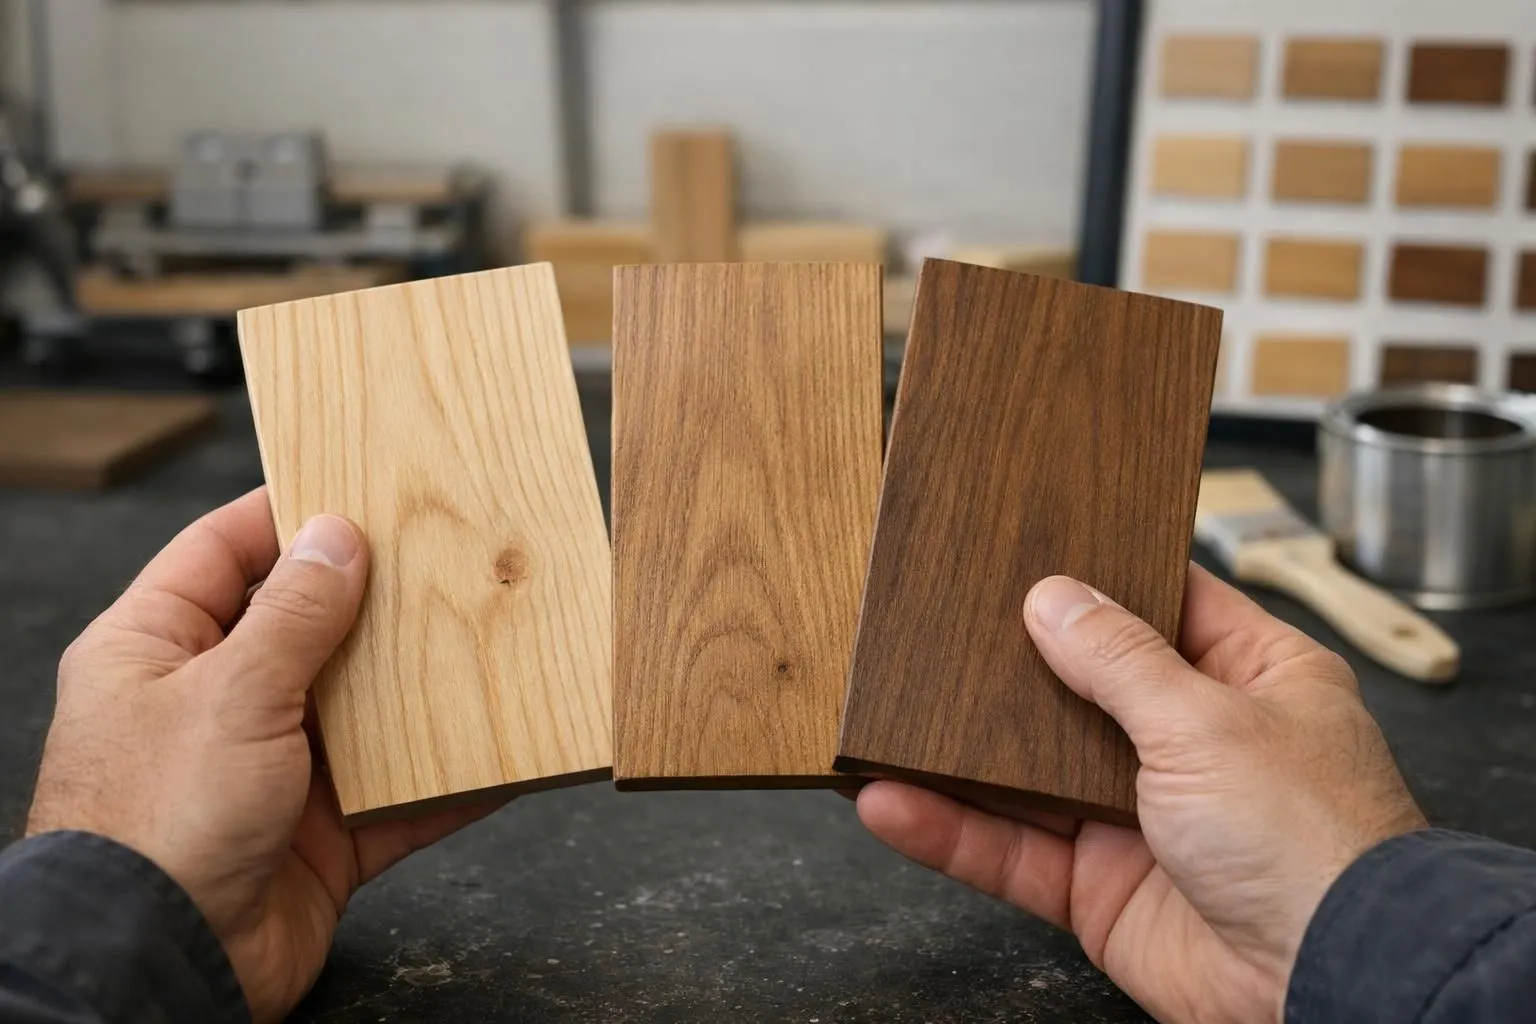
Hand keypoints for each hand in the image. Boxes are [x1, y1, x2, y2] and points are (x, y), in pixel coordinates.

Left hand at [27, 489, 505, 1021]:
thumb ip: (292, 615)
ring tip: (483, 640)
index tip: (354, 482)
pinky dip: (448, 782)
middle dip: (372, 599)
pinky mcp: (321, 835)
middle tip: (440, 554)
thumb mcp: (229, 693)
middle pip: (304, 628)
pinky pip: (399, 795)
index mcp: (156, 651)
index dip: (286, 515)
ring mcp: (271, 771)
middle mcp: (213, 704)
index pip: (222, 553)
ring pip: (361, 709)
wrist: (163, 966)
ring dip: (418, 689)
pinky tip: (499, 759)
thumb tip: (337, 537)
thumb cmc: (157, 825)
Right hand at [857, 565, 1426, 1023]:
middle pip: (1081, 689)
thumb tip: (1051, 599)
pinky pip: (1013, 852)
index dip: (1101, 580)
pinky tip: (893, 804)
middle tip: (936, 627)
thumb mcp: (1207, 720)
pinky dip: (952, 831)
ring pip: (1031, 774)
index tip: (1031, 550)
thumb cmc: (1315, 843)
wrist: (1330, 986)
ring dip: (960, 755)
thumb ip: (1118, 660)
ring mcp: (1142, 818)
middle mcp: (1195, 744)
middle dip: (1011, 667)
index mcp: (1251, 680)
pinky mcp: (1101, 887)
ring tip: (887, 719)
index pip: (1167, 607)